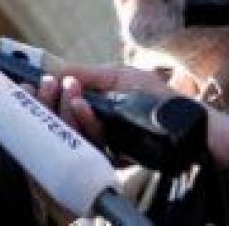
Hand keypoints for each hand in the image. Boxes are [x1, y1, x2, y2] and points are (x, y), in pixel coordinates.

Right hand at [38, 64, 228, 174]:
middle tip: (53, 85)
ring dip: (69, 113)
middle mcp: (92, 126)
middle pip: (59, 119)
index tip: (38, 82)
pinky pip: (91, 147)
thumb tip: (55, 68)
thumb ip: (88, 73)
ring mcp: (102, 143)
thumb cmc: (156, 97)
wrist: (189, 123)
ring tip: (75, 95)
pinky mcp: (112, 159)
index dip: (45, 94)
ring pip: (72, 134)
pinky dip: (87, 128)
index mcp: (90, 106)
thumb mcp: (120, 76)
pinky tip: (86, 110)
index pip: (58, 103)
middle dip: (53, 102)